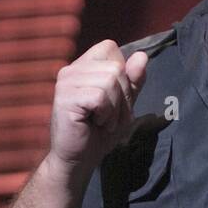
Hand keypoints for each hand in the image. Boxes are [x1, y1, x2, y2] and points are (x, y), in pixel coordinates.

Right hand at [48, 40, 148, 177]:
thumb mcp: (124, 104)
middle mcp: (71, 69)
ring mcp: (66, 82)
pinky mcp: (64, 98)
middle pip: (116, 67)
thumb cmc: (100, 132)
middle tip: (110, 117)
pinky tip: (96, 123)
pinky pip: (100, 97)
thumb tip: (142, 56)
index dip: (122, 74)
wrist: (79, 159)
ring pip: (110, 81)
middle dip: (123, 97)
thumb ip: (133, 80)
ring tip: (104, 121)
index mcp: (83, 66)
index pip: (111, 48)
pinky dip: (106, 114)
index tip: (114, 99)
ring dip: (115, 109)